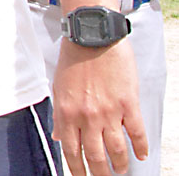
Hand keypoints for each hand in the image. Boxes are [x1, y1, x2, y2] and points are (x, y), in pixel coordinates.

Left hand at [53, 38, 146, 174]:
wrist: (92, 37)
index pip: (71, 152)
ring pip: (116, 149)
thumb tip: (59, 138)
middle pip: (94, 156)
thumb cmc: (73, 60)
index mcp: (66, 113)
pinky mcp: (127, 104)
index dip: (76, 170)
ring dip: (120, 164)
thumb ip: (60, 117)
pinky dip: (141, 146)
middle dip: (100, 173)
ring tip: (122, 171)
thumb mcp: (58, 88)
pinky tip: (142, 155)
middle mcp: (86, 116)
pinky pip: (136, 132)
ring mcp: (108, 111)